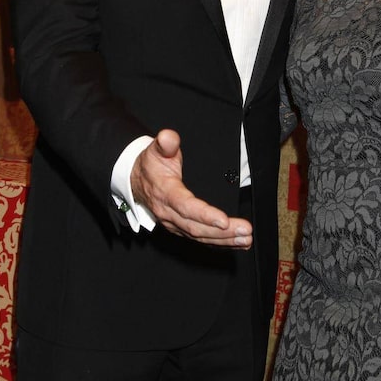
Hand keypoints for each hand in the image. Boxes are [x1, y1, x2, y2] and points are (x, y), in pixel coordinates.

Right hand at [130, 130, 251, 247]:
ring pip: (200, 236)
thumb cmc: (150, 165)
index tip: (224, 220)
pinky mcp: (180, 228)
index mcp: (165, 193)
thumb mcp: (156, 149)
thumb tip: (168, 137)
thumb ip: (165, 143)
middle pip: (196, 227)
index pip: (185, 206)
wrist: (135, 180)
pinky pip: (200, 238)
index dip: (204, 215)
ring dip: (225, 240)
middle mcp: (168, 213)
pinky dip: (219, 243)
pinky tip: (236, 243)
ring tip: (245, 239)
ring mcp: (173, 224)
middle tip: (245, 231)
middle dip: (223, 232)